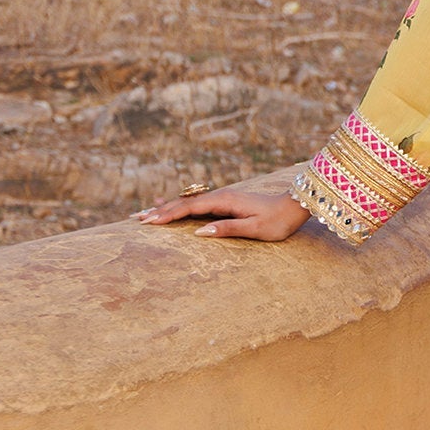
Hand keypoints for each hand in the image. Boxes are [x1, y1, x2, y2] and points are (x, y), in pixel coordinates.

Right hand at [135, 188, 309, 241]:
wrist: (294, 206)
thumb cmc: (277, 221)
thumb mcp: (254, 229)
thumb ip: (227, 229)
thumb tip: (198, 232)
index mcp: (224, 202)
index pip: (189, 208)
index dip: (167, 215)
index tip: (148, 222)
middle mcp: (220, 197)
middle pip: (183, 203)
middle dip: (159, 211)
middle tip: (136, 218)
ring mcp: (221, 198)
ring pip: (188, 203)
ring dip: (165, 208)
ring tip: (145, 213)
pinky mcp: (225, 202)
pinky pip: (196, 205)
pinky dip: (179, 206)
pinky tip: (170, 206)